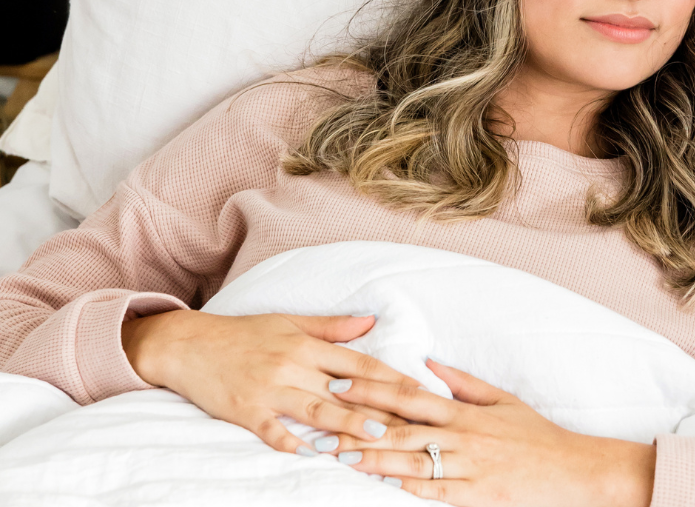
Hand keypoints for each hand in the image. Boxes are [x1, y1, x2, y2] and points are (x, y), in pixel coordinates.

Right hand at [120, 309, 415, 454]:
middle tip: (411, 419)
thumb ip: (331, 327)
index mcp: (306, 344)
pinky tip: (317, 456)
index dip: (390, 376)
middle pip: (344, 389)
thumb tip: (370, 322)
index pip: (357, 362)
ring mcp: (270, 390)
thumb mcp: (289, 322)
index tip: (419, 388)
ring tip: (377, 436)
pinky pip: (274, 432)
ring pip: (316, 410)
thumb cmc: (244, 333)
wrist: (190, 345)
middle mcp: (293, 365)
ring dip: (348, 425)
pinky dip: (295, 444)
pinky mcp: (246, 411)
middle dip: (380, 405)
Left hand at [311, 357, 655, 506]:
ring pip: (410, 461)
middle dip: (358, 425)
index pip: (409, 395)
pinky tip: (381, 484)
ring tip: (338, 455)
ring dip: (372, 459)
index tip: (341, 382)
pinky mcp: (474, 496)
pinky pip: (434, 491)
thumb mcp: (501, 398)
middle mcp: (460, 437)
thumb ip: (462, 382)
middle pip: (400, 428)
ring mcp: (466, 468)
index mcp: (463, 412)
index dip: (372, 388)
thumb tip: (429, 362)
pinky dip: (406, 487)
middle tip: (322, 423)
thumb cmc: (535, 433)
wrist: (570, 469)